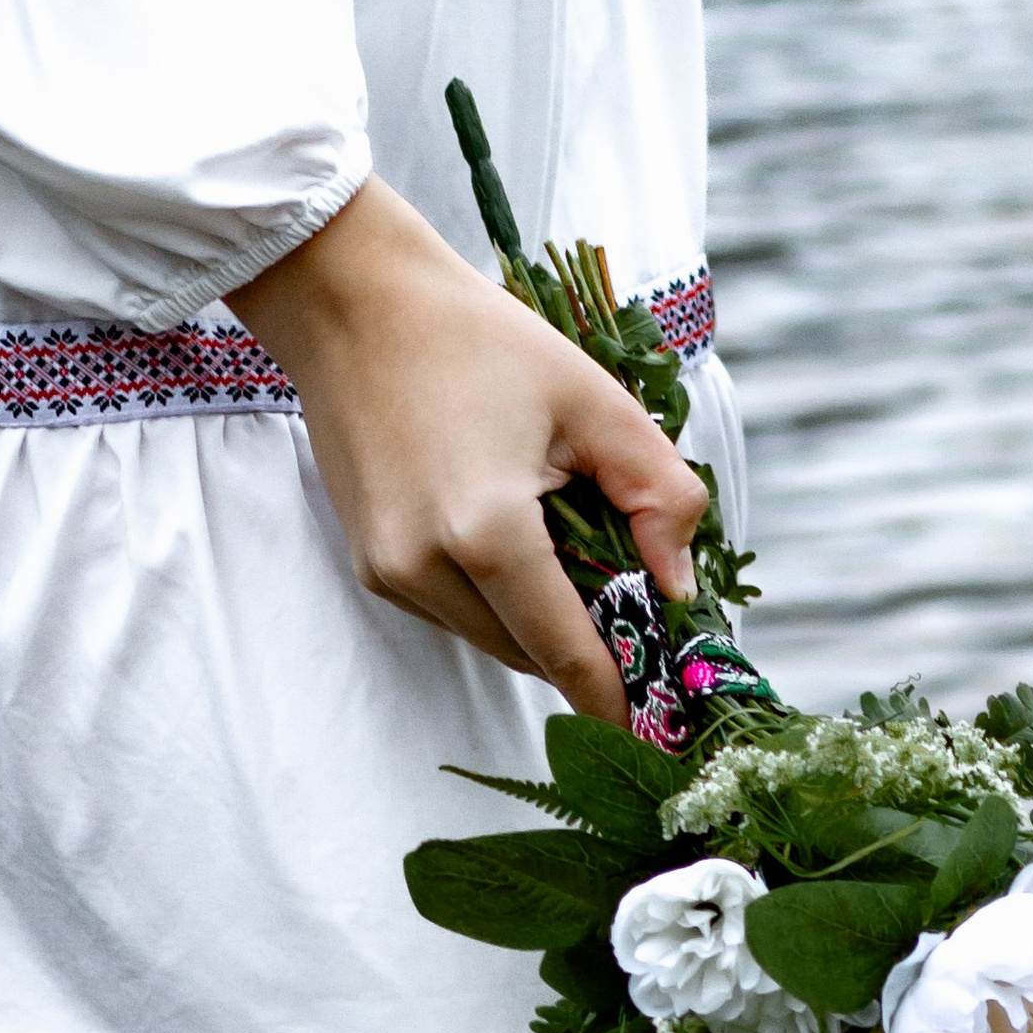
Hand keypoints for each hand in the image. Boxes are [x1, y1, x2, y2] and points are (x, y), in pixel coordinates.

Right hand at [229, 178, 706, 722]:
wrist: (352, 302)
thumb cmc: (477, 338)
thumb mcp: (593, 400)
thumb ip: (658, 493)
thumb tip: (681, 586)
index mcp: (487, 530)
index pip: (567, 651)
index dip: (616, 698)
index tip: (655, 731)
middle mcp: (426, 568)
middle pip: (532, 655)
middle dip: (585, 650)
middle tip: (635, 623)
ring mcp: (390, 575)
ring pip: (492, 640)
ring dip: (539, 622)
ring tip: (571, 557)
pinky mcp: (372, 569)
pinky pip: (455, 613)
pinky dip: (496, 598)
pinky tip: (509, 536)